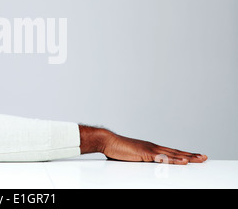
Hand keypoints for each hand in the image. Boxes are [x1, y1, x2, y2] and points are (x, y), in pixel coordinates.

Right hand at [79, 125, 207, 164]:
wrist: (107, 141)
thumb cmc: (116, 149)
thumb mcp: (131, 158)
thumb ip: (139, 162)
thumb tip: (142, 170)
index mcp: (150, 148)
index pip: (170, 152)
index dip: (182, 155)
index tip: (193, 157)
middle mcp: (153, 147)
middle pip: (175, 152)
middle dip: (190, 155)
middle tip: (204, 157)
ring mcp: (150, 149)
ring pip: (173, 154)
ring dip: (187, 157)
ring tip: (199, 159)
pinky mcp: (145, 153)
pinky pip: (163, 158)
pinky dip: (175, 160)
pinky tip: (183, 162)